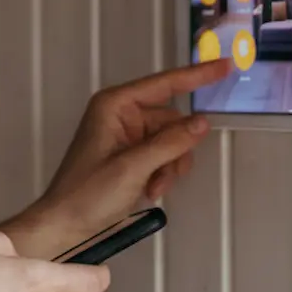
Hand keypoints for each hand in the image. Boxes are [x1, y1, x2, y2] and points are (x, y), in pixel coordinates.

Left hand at [48, 61, 229, 202]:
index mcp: (115, 105)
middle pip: (172, 120)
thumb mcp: (133, 167)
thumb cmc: (87, 193)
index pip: (165, 84)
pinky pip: (163, 156)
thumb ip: (170, 143)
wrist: (66, 225)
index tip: (225, 66)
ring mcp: (127, 135)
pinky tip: (149, 190)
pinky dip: (163, 174)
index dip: (198, 75)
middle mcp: (122, 114)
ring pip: (172, 141)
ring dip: (170, 167)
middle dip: (176, 150)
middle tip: (165, 176)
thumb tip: (202, 123)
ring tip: (153, 187)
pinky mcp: (131, 154)